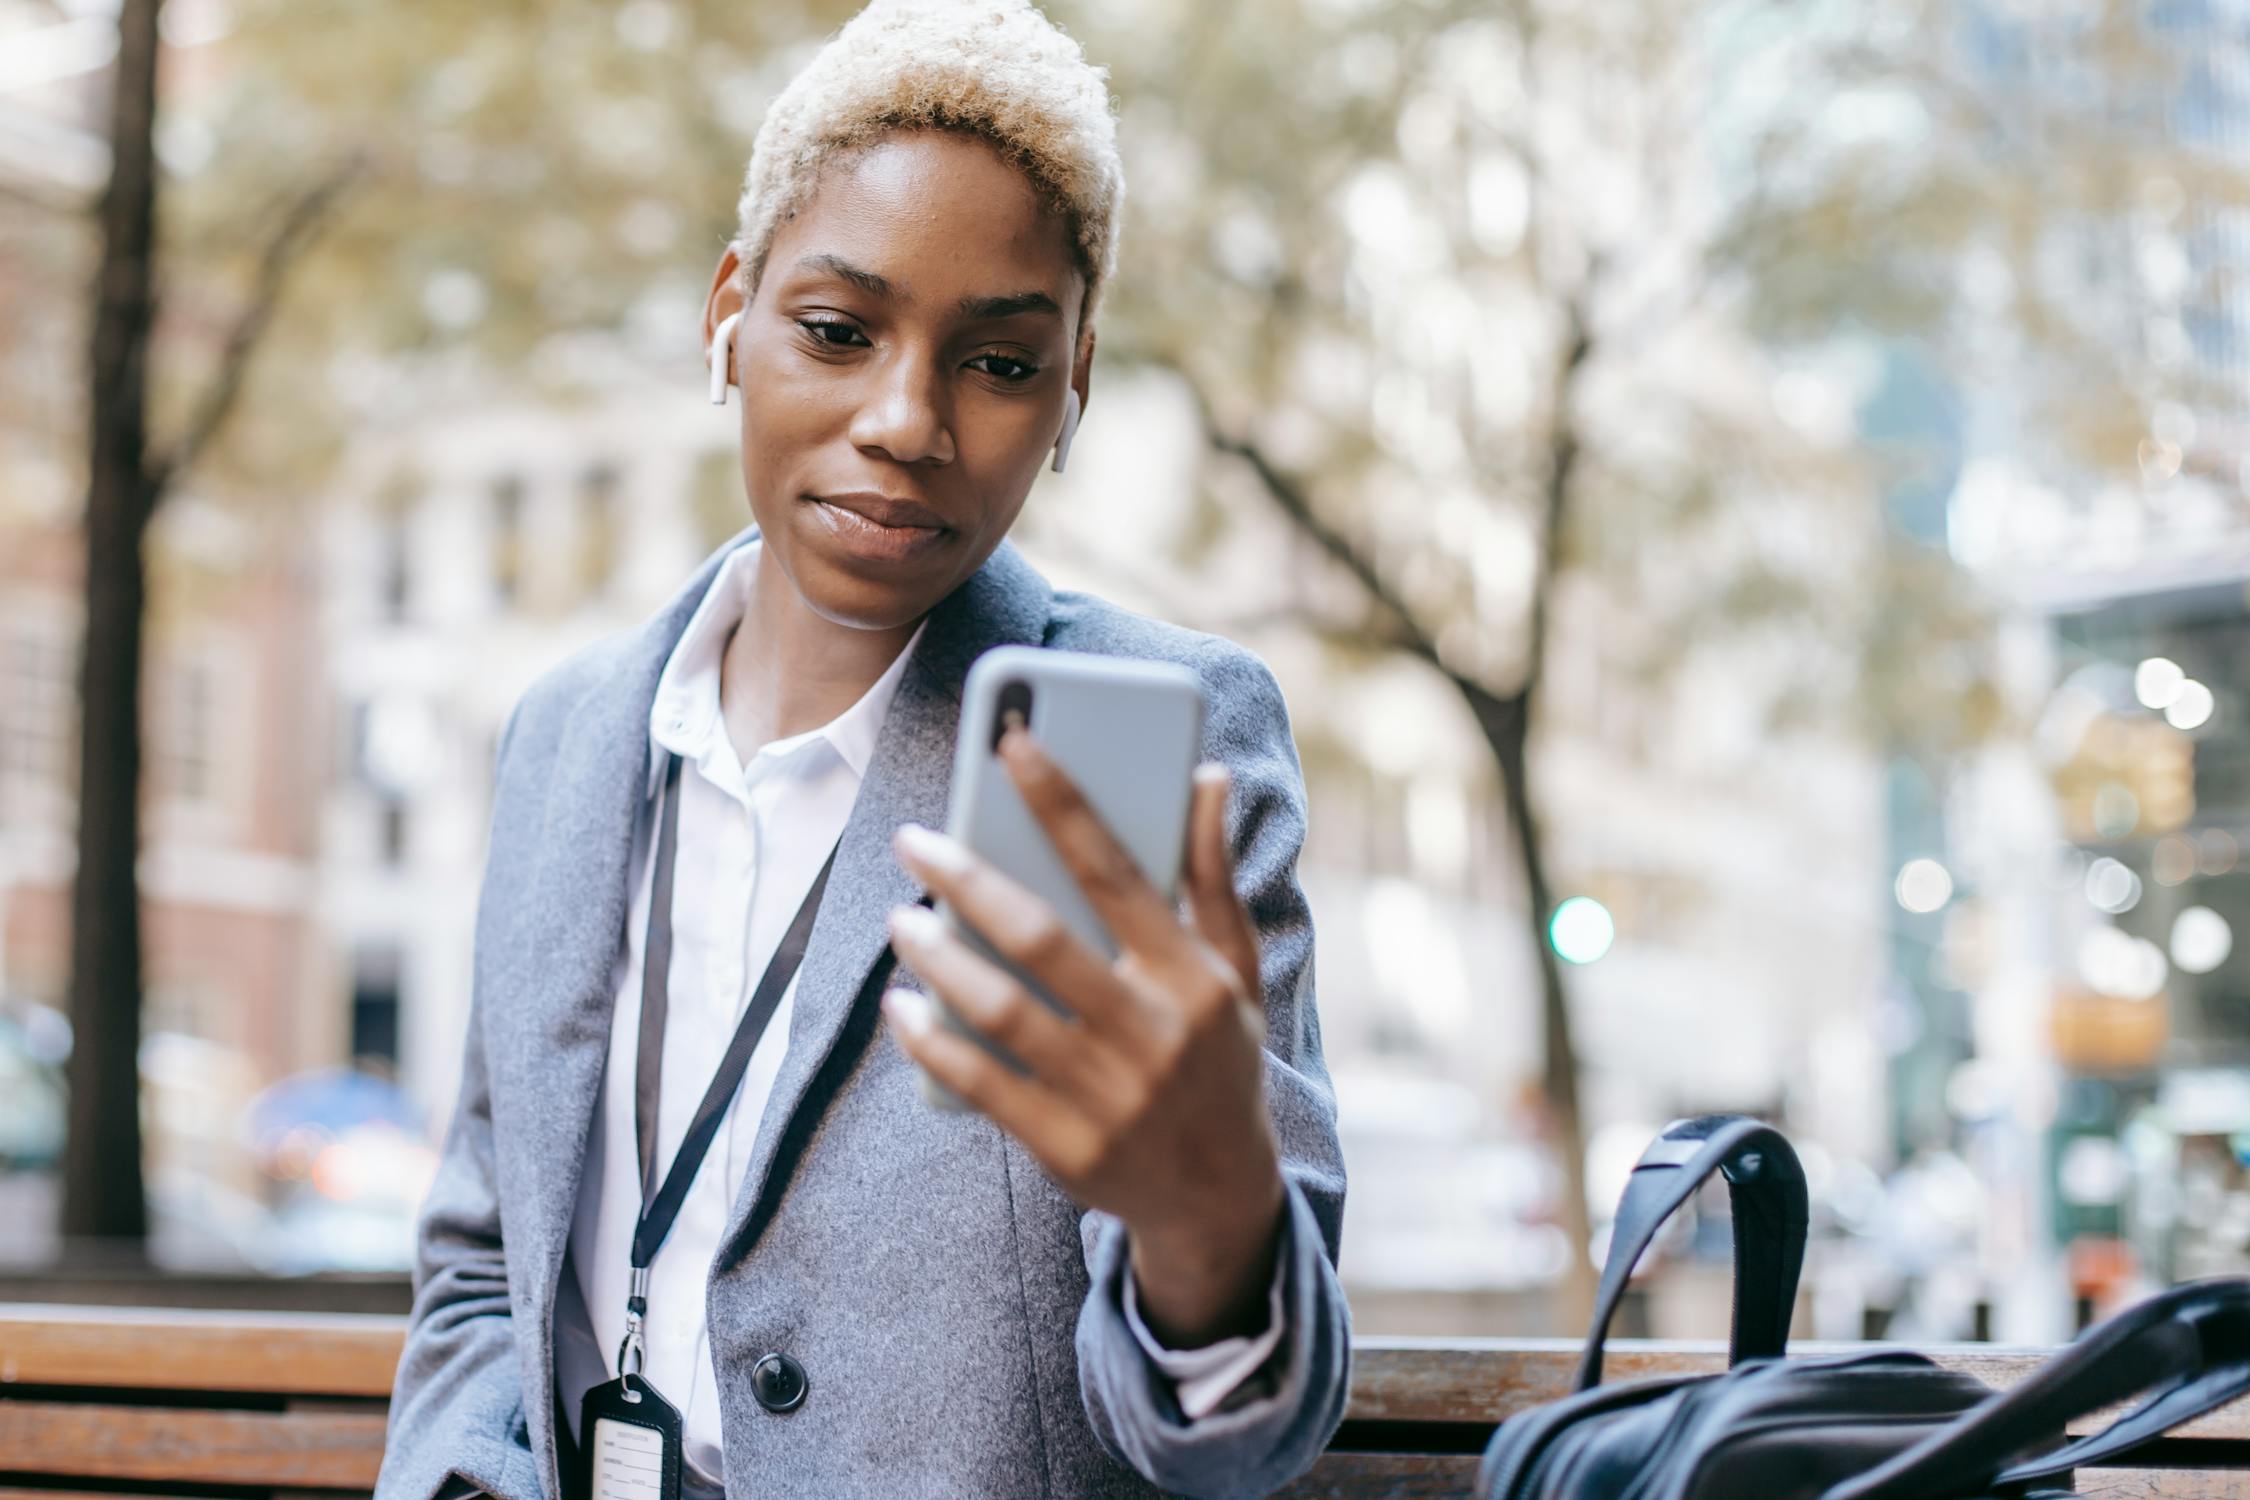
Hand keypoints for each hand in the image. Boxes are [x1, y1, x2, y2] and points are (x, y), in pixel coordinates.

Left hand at [882, 724, 1286, 1347]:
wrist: (1219, 1197)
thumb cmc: (1217, 1058)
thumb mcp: (1235, 969)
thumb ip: (1210, 875)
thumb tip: (1205, 776)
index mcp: (1193, 977)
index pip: (1116, 870)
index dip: (1061, 801)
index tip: (1012, 744)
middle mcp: (1153, 1033)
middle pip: (1040, 937)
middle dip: (967, 879)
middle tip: (914, 841)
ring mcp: (1108, 1096)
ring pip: (1000, 1010)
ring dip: (937, 960)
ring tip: (901, 922)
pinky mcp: (1067, 1149)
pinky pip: (981, 1084)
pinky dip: (932, 1043)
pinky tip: (902, 1008)